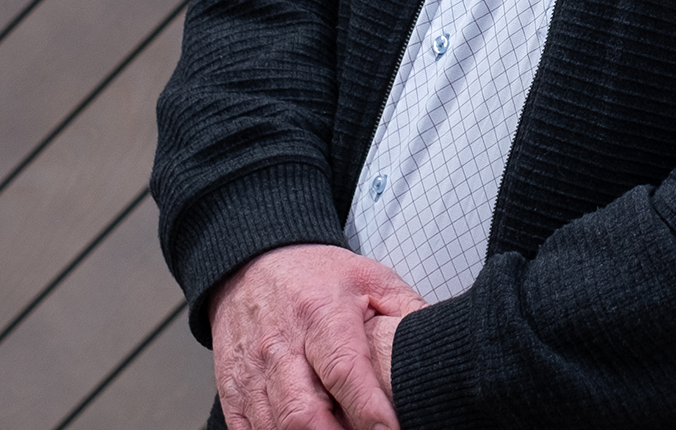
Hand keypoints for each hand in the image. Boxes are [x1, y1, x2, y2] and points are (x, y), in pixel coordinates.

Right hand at [211, 243, 423, 429]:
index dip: (368, 409)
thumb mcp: (369, 278)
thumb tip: (442, 342)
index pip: (344, 370)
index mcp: (320, 314)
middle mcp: (281, 345)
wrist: (252, 263)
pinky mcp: (233, 389)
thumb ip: (407, 311)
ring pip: (275, 426)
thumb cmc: (315, 276)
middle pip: (303, 411)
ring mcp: (252, 370)